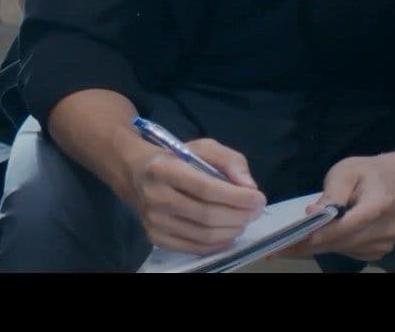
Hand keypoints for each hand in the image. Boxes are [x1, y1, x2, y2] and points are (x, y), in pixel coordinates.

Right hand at [125, 137, 266, 255]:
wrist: (135, 173)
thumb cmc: (174, 159)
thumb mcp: (201, 147)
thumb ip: (229, 160)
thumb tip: (248, 186)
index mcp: (163, 168)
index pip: (205, 188)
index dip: (236, 197)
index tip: (259, 198)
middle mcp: (154, 196)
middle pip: (207, 215)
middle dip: (239, 215)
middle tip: (255, 211)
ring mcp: (153, 220)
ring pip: (204, 235)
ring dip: (233, 230)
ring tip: (244, 220)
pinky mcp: (155, 237)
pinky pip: (195, 248)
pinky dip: (219, 244)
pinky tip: (229, 233)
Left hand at [275, 152, 394, 261]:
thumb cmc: (369, 172)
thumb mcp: (347, 172)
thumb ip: (332, 193)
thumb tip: (313, 213)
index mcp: (379, 206)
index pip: (346, 226)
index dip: (319, 234)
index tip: (292, 240)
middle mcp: (385, 230)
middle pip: (341, 242)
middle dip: (308, 245)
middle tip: (277, 247)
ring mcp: (385, 243)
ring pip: (343, 250)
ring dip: (316, 247)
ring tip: (288, 245)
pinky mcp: (380, 250)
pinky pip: (349, 252)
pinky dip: (330, 246)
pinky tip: (314, 240)